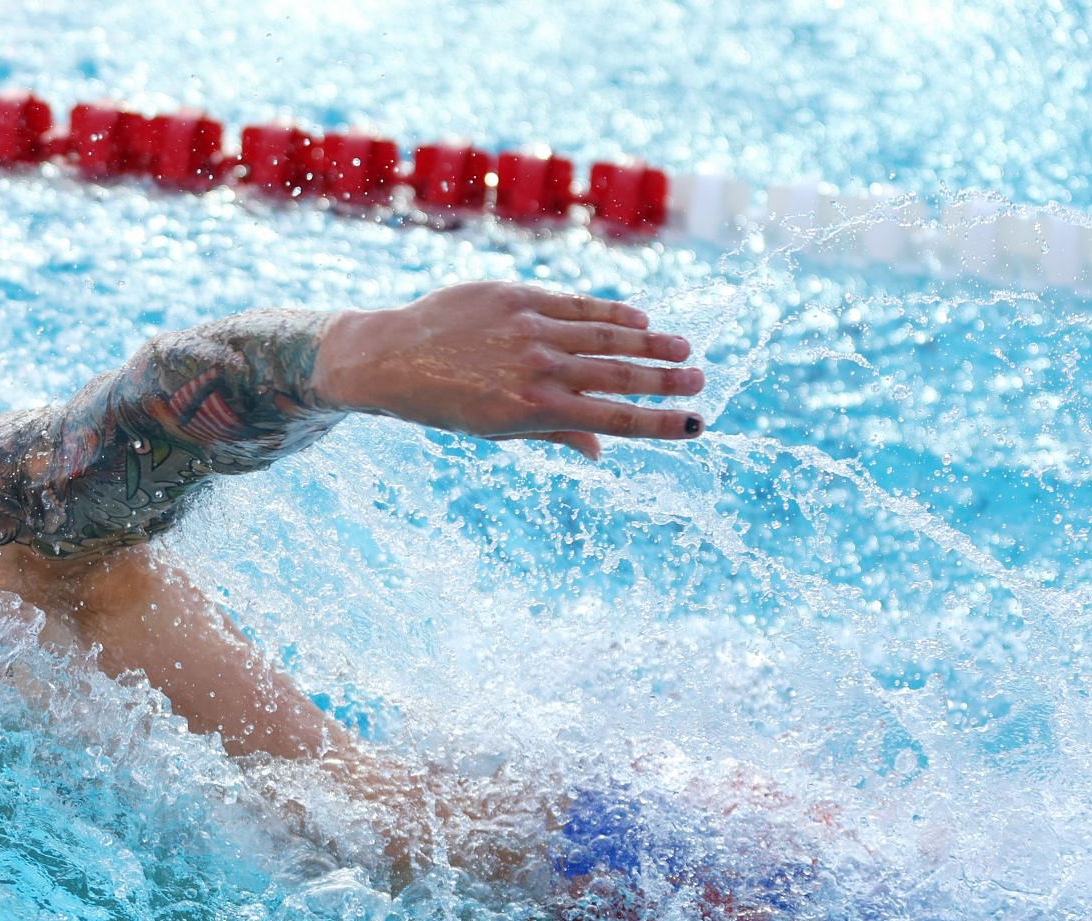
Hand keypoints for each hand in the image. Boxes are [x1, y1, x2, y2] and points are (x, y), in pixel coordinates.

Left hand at [313, 282, 705, 460]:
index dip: (659, 423)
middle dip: (666, 379)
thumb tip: (601, 453)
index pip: (612, 419)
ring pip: (605, 334)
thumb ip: (552, 435)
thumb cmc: (442, 402)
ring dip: (651, 342)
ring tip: (683, 349)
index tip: (695, 425)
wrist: (390, 358)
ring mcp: (529, 328)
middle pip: (619, 373)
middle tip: (701, 380)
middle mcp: (537, 368)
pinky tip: (640, 319)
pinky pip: (577, 303)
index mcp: (533, 410)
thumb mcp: (494, 430)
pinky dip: (612, 311)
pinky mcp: (516, 295)